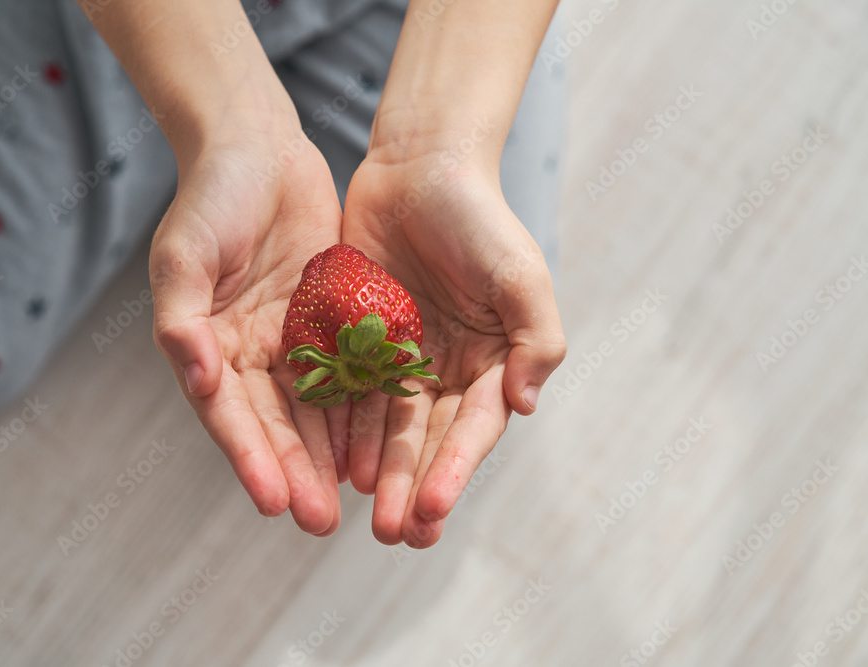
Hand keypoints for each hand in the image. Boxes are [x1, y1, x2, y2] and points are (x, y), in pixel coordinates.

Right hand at [149, 127, 345, 535]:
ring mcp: (289, 338)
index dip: (250, 458)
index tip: (273, 502)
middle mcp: (247, 352)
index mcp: (206, 345)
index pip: (229, 414)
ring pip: (313, 408)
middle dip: (295, 473)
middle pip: (274, 424)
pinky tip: (377, 440)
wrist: (256, 145)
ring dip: (329, 454)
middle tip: (320, 523)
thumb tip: (197, 378)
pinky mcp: (326, 319)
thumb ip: (181, 318)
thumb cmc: (210, 196)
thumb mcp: (184, 253)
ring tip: (353, 500)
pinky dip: (358, 405)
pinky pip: (346, 370)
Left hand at [340, 150, 566, 547]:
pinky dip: (342, 426)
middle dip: (413, 488)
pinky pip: (347, 389)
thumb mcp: (520, 273)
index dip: (454, 471)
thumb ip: (535, 338)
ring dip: (378, 471)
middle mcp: (446, 369)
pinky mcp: (357, 339)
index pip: (472, 428)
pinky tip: (332, 460)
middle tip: (393, 535)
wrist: (420, 164)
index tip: (432, 512)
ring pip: (385, 426)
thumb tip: (526, 406)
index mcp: (491, 361)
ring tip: (363, 514)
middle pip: (427, 439)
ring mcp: (400, 357)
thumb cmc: (479, 217)